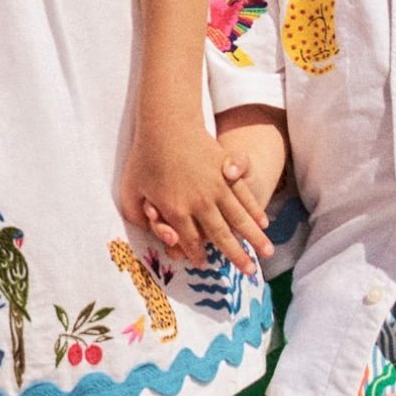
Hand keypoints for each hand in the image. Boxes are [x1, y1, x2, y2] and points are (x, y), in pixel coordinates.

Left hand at [124, 125, 273, 271]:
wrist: (166, 124)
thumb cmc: (144, 157)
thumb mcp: (128, 190)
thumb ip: (135, 216)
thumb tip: (148, 232)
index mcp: (177, 212)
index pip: (191, 241)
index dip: (197, 255)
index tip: (204, 264)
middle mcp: (201, 204)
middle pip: (222, 236)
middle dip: (237, 257)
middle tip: (250, 272)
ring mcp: (217, 188)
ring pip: (239, 219)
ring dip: (255, 238)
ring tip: (267, 253)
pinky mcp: (227, 172)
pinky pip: (245, 196)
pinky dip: (255, 210)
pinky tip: (263, 222)